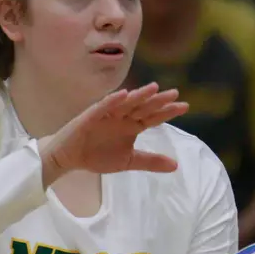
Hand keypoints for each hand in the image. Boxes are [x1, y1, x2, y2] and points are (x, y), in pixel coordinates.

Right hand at [39, 84, 188, 181]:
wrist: (69, 157)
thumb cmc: (97, 155)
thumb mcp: (128, 161)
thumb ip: (150, 161)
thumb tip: (175, 165)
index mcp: (131, 126)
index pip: (152, 117)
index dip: (167, 112)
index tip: (185, 106)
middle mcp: (122, 117)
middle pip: (143, 107)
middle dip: (157, 101)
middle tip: (174, 94)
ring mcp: (107, 114)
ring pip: (126, 103)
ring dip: (139, 96)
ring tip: (153, 88)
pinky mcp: (91, 116)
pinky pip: (103, 106)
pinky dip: (113, 100)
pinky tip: (124, 94)